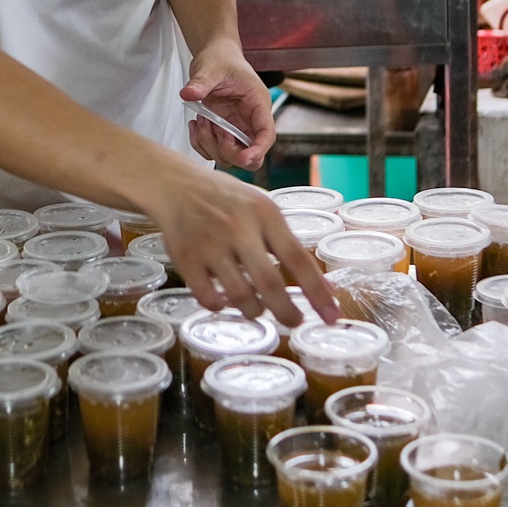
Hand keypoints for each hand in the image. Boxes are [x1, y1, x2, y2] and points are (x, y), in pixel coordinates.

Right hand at [139, 165, 337, 325]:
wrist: (175, 184)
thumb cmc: (227, 199)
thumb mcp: (262, 209)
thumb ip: (288, 244)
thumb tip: (323, 288)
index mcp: (264, 213)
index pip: (298, 259)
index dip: (318, 292)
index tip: (332, 316)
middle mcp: (238, 227)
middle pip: (270, 282)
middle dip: (287, 311)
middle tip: (295, 322)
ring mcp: (210, 243)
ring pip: (240, 294)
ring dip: (254, 311)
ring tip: (259, 310)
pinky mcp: (185, 257)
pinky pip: (207, 296)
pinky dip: (220, 306)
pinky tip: (225, 303)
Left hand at [182, 41, 275, 170]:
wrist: (215, 56)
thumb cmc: (221, 59)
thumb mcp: (211, 67)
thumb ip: (201, 82)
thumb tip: (188, 94)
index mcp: (258, 103)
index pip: (266, 134)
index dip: (258, 150)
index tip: (243, 158)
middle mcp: (250, 120)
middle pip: (251, 156)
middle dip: (229, 151)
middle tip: (214, 130)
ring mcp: (236, 128)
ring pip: (230, 156)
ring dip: (210, 144)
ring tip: (201, 119)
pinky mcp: (222, 131)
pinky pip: (214, 151)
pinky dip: (201, 144)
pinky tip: (196, 124)